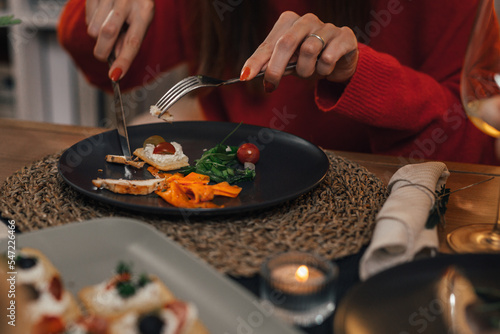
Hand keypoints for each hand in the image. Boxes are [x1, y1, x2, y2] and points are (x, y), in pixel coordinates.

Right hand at [86, 0, 153, 79]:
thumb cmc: (136, 4)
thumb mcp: (140, 21)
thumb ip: (129, 40)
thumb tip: (116, 60)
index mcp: (146, 11)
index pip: (133, 41)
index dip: (124, 61)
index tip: (115, 76)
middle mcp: (129, 0)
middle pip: (108, 33)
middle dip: (102, 50)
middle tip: (103, 55)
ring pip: (94, 28)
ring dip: (97, 35)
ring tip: (107, 25)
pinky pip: (87, 18)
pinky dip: (92, 22)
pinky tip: (102, 14)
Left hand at [240, 11, 357, 91]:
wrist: (342, 60)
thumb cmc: (310, 60)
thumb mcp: (288, 63)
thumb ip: (271, 65)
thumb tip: (249, 73)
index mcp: (288, 21)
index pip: (268, 44)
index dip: (256, 61)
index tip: (245, 76)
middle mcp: (306, 20)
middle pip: (286, 43)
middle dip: (275, 68)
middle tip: (271, 85)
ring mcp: (326, 26)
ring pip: (308, 51)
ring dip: (305, 70)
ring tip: (310, 72)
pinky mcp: (344, 36)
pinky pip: (327, 58)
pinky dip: (323, 70)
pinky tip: (326, 68)